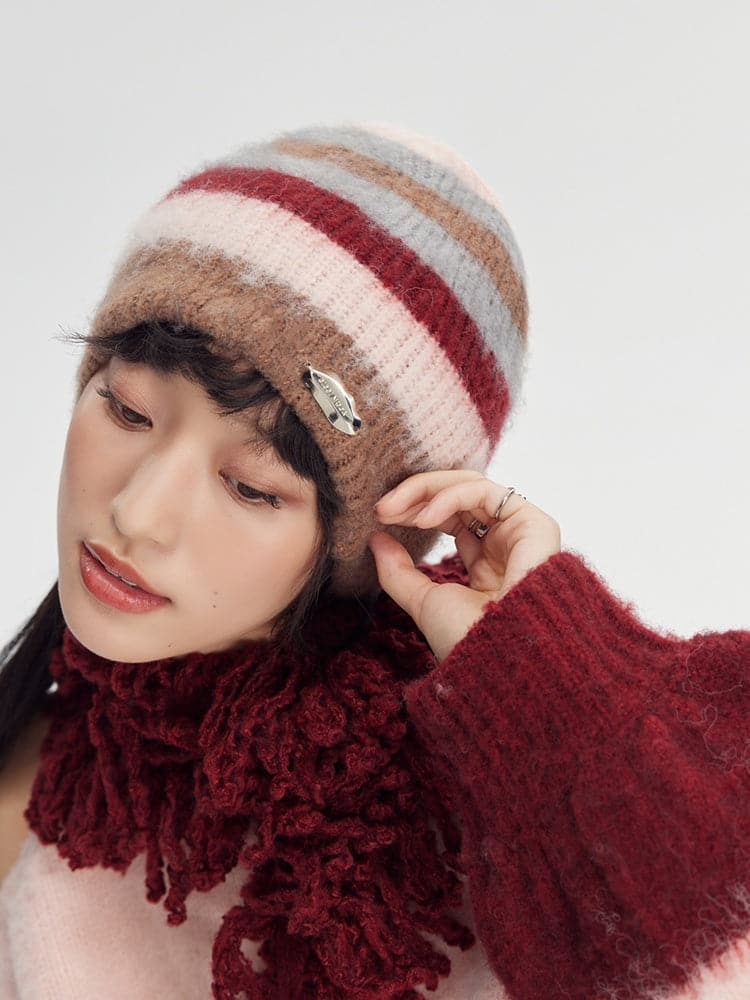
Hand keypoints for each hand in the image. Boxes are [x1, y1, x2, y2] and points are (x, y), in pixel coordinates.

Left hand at [369, 470, 560, 660]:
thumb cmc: (469, 641)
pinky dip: (448, 497)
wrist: (502, 661)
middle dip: (415, 495)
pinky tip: (423, 518)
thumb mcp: (424, 602)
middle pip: (458, 496)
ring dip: (426, 491)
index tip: (380, 517)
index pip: (451, 516)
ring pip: (470, 485)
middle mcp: (505, 542)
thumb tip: (376, 539)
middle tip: (381, 508)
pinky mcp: (534, 523)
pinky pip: (485, 492)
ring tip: (393, 509)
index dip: (415, 509)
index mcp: (487, 562)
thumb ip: (400, 572)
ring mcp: (521, 531)